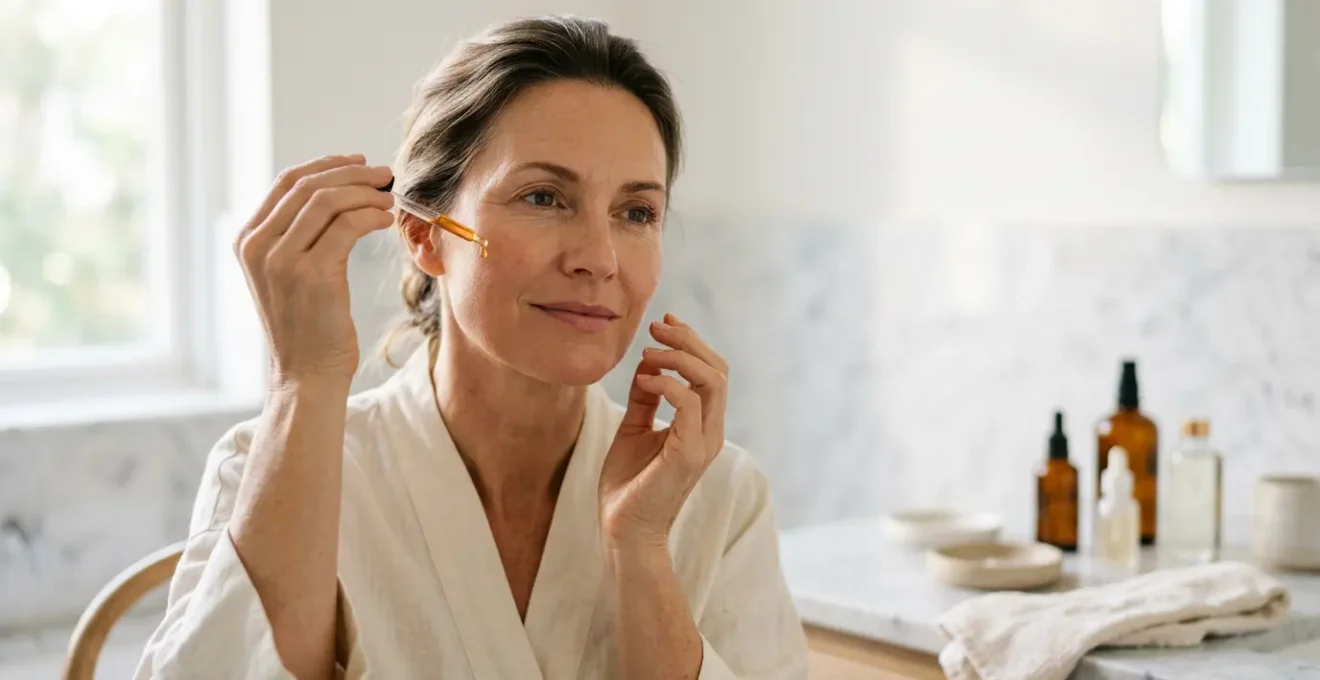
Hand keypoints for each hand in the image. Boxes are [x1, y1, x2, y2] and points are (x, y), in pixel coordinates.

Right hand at [233, 154, 395, 383]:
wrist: (307, 374)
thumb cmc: (309, 325)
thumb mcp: (290, 274)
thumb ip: (298, 236)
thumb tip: (338, 191)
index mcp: (248, 241)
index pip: (285, 182)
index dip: (325, 165)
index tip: (357, 162)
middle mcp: (258, 247)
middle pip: (308, 186)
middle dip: (351, 174)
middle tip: (384, 174)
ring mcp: (281, 261)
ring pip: (327, 201)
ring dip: (366, 193)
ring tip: (390, 198)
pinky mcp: (311, 275)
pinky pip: (347, 226)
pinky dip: (371, 215)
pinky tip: (386, 220)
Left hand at [599, 313, 728, 547]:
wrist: (622, 529)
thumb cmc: (628, 484)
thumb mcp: (634, 429)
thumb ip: (645, 398)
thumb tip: (647, 363)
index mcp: (702, 425)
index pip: (712, 372)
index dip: (692, 343)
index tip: (663, 324)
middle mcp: (710, 432)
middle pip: (718, 370)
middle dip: (688, 341)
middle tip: (656, 329)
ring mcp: (703, 443)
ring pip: (712, 382)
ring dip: (679, 358)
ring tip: (648, 353)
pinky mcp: (689, 455)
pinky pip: (688, 405)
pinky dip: (666, 384)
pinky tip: (643, 380)